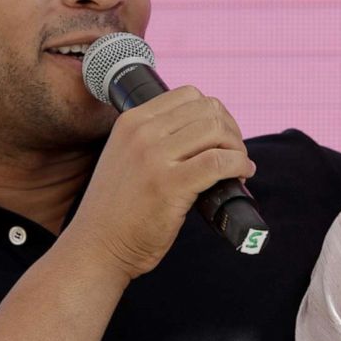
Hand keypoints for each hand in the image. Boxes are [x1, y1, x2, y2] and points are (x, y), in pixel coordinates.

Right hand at [72, 86, 253, 279]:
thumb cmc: (118, 211)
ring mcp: (154, 158)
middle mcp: (141, 133)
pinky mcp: (170, 185)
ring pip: (216, 131)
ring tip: (239, 166)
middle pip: (207, 110)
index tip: (221, 135)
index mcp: (131, 121)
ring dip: (237, 148)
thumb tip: (205, 132)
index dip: (214, 112)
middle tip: (234, 153)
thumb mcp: (126, 158)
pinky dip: (239, 166)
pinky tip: (242, 175)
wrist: (97, 246)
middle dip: (230, 130)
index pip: (188, 94)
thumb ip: (155, 140)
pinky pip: (218, 162)